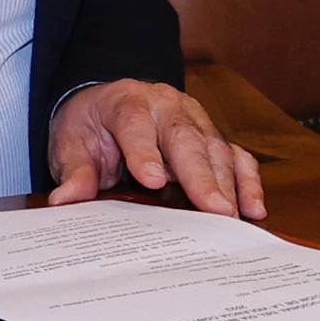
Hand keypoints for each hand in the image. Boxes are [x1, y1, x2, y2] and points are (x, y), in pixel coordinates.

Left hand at [45, 80, 267, 220]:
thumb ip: (74, 172)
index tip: (152, 180)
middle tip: (214, 211)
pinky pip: (234, 154)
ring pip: (214, 147)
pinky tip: (254, 207)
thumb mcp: (70, 147)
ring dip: (227, 183)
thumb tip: (65, 200)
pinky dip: (247, 179)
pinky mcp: (210, 134)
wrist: (104, 106)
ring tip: (234, 218)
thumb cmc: (89, 128)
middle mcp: (164, 105)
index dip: (144, 152)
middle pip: (185, 138)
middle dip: (201, 175)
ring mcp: (193, 118)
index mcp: (125, 102)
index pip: (134, 124)